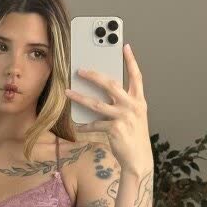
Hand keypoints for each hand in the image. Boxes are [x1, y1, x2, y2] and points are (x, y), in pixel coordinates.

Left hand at [64, 43, 151, 171]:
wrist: (139, 159)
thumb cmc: (134, 136)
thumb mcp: (133, 116)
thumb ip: (122, 103)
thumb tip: (102, 91)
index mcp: (139, 101)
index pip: (136, 76)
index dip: (131, 61)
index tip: (125, 46)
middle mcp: (133, 106)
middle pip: (111, 84)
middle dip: (94, 75)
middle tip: (80, 70)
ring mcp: (124, 117)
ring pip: (96, 103)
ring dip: (79, 97)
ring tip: (67, 92)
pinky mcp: (114, 129)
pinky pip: (94, 124)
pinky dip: (85, 124)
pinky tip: (78, 124)